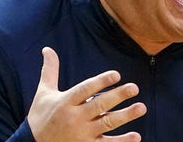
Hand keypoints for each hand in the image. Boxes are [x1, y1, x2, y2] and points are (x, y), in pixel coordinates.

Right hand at [27, 47, 146, 141]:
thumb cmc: (40, 116)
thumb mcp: (43, 93)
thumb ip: (50, 71)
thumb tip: (47, 49)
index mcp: (65, 102)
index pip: (85, 90)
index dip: (100, 82)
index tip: (116, 74)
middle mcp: (74, 118)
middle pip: (99, 105)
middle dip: (117, 96)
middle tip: (134, 88)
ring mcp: (81, 134)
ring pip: (106, 123)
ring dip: (125, 116)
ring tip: (141, 107)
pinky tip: (136, 136)